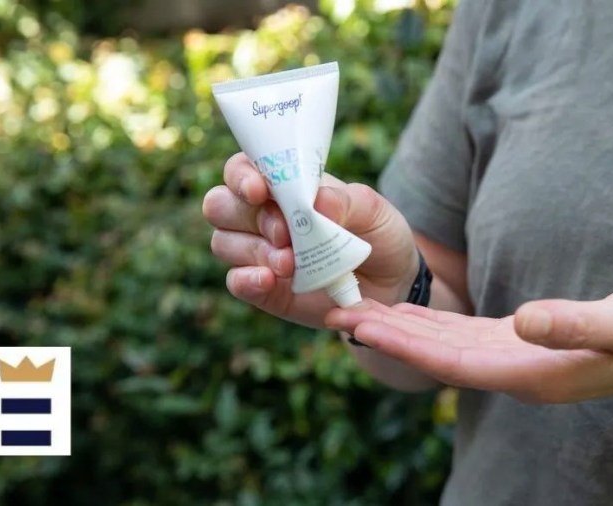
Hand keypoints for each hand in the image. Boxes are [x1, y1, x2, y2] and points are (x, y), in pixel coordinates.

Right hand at [202, 152, 419, 327]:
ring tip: (291, 263)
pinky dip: (247, 279)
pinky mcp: (264, 288)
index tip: (260, 190)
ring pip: (223, 242)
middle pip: (220, 204)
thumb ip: (345, 200)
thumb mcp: (373, 210)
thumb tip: (316, 200)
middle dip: (248, 216)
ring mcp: (260, 253)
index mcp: (283, 185)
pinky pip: (235, 281)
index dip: (241, 175)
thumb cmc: (377, 235)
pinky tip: (270, 279)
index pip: (242, 169)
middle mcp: (261, 216)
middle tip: (285, 233)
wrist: (392, 283)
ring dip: (255, 250)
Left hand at [325, 285, 612, 403]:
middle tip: (333, 313)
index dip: (405, 344)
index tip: (363, 326)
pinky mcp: (520, 343)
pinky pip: (462, 336)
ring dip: (399, 329)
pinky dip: (429, 324)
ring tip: (355, 311)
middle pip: (435, 356)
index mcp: (531, 371)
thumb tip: (526, 320)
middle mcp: (514, 371)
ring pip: (442, 346)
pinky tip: (405, 312)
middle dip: (386, 336)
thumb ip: (578, 323)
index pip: (452, 361)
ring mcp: (516, 360)